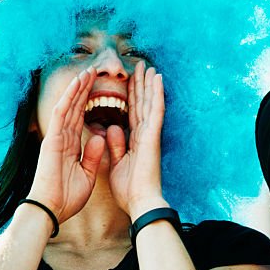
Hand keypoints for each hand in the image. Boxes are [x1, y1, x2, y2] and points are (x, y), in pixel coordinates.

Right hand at [29, 68, 105, 223]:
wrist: (53, 209)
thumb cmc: (68, 196)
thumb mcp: (88, 173)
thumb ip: (93, 155)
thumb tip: (100, 137)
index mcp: (72, 146)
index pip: (81, 118)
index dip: (89, 103)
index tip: (99, 88)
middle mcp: (63, 138)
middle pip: (75, 108)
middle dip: (84, 89)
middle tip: (93, 71)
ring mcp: (57, 137)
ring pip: (68, 105)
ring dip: (77, 88)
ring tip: (87, 71)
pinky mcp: (52, 139)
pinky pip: (61, 113)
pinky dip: (69, 97)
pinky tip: (77, 84)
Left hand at [107, 61, 165, 218]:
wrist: (140, 202)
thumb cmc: (130, 189)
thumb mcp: (116, 164)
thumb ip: (115, 145)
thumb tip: (112, 127)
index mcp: (136, 141)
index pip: (133, 113)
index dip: (132, 96)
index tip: (130, 81)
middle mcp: (145, 135)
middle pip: (142, 104)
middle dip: (141, 85)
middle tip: (141, 66)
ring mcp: (150, 134)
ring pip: (150, 103)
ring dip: (149, 84)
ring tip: (149, 66)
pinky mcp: (153, 136)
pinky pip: (155, 110)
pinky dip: (157, 94)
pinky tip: (157, 79)